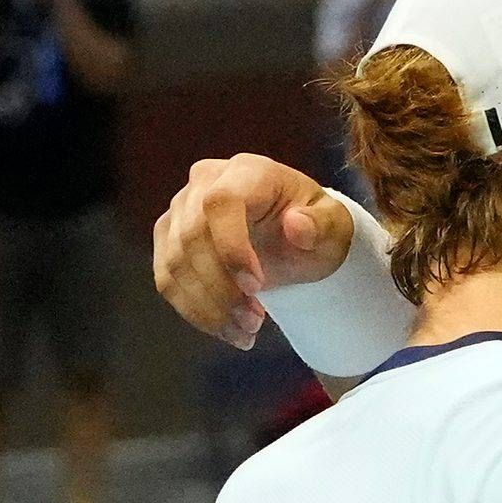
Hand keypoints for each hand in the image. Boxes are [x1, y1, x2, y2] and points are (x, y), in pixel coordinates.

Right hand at [153, 154, 355, 349]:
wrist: (297, 239)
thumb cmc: (315, 227)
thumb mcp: (334, 225)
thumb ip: (321, 224)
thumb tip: (296, 226)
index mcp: (248, 172)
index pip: (220, 203)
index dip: (230, 248)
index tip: (256, 287)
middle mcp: (205, 183)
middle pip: (191, 237)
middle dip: (221, 288)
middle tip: (255, 321)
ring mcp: (181, 211)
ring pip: (175, 263)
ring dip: (209, 306)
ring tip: (247, 330)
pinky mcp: (169, 241)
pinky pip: (167, 280)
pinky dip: (195, 311)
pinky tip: (227, 329)